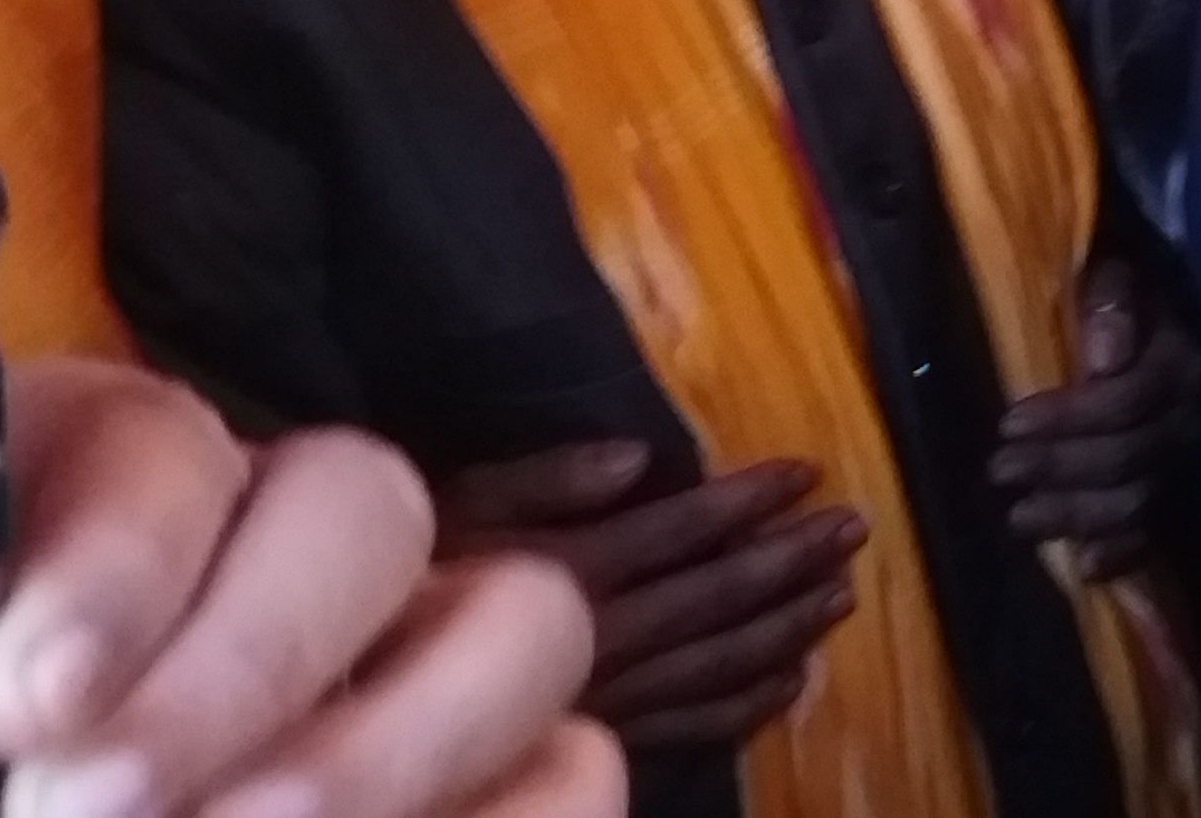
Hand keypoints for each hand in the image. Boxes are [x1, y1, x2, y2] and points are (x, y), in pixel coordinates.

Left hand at [0, 360, 619, 817]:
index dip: (114, 567)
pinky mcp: (498, 786)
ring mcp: (416, 668)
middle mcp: (280, 552)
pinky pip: (578, 777)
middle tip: (98, 816)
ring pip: (523, 619)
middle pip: (362, 503)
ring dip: (393, 746)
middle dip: (243, 660)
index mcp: (98, 503)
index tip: (19, 708)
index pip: (159, 449)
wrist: (21, 815)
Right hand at [436, 445, 867, 757]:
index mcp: (560, 574)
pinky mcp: (599, 744)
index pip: (674, 531)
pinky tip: (792, 684)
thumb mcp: (447, 507)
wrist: (349, 688)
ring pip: (711, 666)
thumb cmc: (399, 579)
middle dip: (786, 562)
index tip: (805, 472)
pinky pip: (687, 730)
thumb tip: (635, 455)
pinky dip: (746, 708)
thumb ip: (538, 481)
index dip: (744, 501)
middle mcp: (593, 642)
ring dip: (784, 629)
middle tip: (851, 529)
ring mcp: (601, 702)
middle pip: (710, 600)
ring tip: (841, 594)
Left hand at [992, 262, 1200, 580]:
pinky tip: (1084, 564)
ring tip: (1019, 518)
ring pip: (1140, 501)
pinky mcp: (1189, 496)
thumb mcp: (1126, 276)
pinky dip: (1124, 553)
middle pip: (1128, 456)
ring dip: (1077, 515)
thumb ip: (1112, 302)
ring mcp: (1195, 463)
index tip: (1008, 423)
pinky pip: (1161, 533)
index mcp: (1183, 362)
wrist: (1193, 329)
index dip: (1067, 416)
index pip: (1127, 398)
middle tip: (999, 471)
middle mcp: (1194, 419)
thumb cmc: (1144, 300)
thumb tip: (1103, 359)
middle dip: (1059, 466)